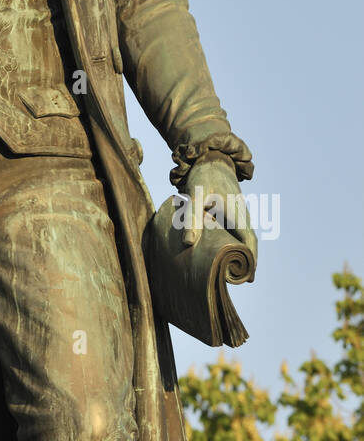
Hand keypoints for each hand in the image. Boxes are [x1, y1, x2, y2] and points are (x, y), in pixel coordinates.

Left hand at [180, 154, 257, 273]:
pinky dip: (232, 244)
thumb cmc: (204, 177)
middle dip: (244, 262)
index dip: (251, 262)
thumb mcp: (196, 196)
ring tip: (228, 273)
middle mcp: (243, 217)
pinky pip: (235, 233)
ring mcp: (239, 215)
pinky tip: (220, 253)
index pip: (250, 244)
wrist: (209, 158)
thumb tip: (188, 243)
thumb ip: (192, 218)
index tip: (247, 280)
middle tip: (235, 282)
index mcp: (239, 216)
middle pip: (248, 245)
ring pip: (242, 239)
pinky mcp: (231, 213)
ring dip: (238, 254)